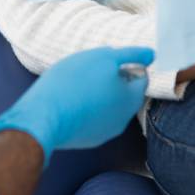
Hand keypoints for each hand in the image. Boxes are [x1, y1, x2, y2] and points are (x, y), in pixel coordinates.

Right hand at [0, 46, 152, 165]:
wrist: (43, 116)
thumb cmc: (74, 82)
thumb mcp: (104, 58)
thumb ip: (131, 55)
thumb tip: (151, 54)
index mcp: (131, 98)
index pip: (141, 78)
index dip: (128, 64)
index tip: (109, 59)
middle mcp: (123, 119)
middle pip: (125, 93)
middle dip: (113, 79)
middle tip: (91, 69)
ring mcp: (105, 132)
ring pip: (108, 106)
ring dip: (99, 94)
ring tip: (78, 83)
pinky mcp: (86, 139)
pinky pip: (92, 118)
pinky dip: (86, 108)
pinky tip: (70, 100)